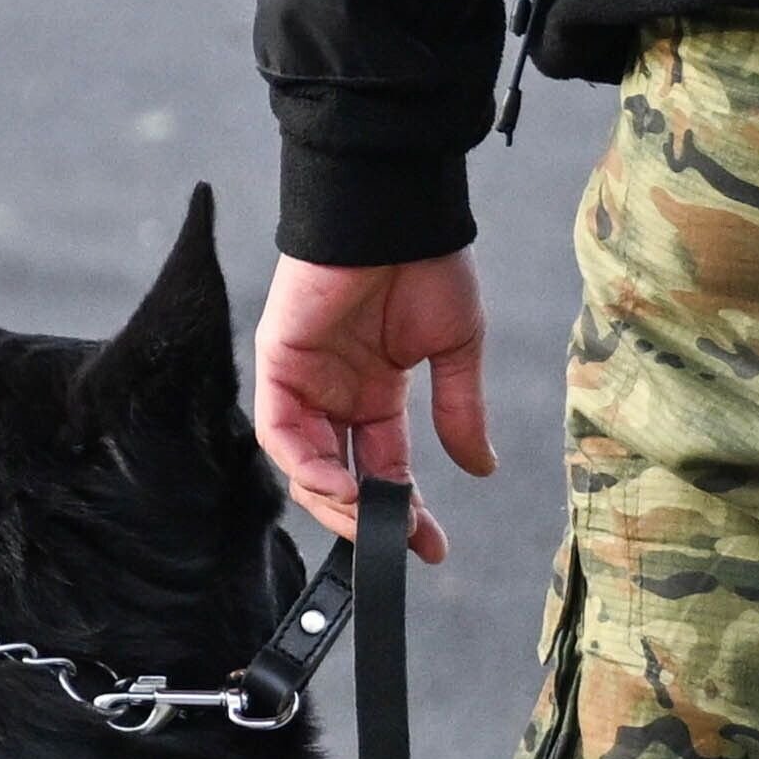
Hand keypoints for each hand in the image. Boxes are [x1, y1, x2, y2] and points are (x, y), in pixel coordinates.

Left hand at [250, 254, 495, 562]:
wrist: (398, 211)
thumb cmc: (427, 264)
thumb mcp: (455, 348)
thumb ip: (459, 411)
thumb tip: (480, 468)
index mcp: (376, 390)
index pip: (384, 467)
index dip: (404, 510)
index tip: (431, 547)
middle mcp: (336, 391)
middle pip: (340, 474)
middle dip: (367, 517)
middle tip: (400, 542)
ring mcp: (304, 378)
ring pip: (304, 462)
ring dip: (335, 500)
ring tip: (372, 522)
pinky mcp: (277, 360)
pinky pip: (279, 429)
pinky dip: (305, 464)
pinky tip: (340, 487)